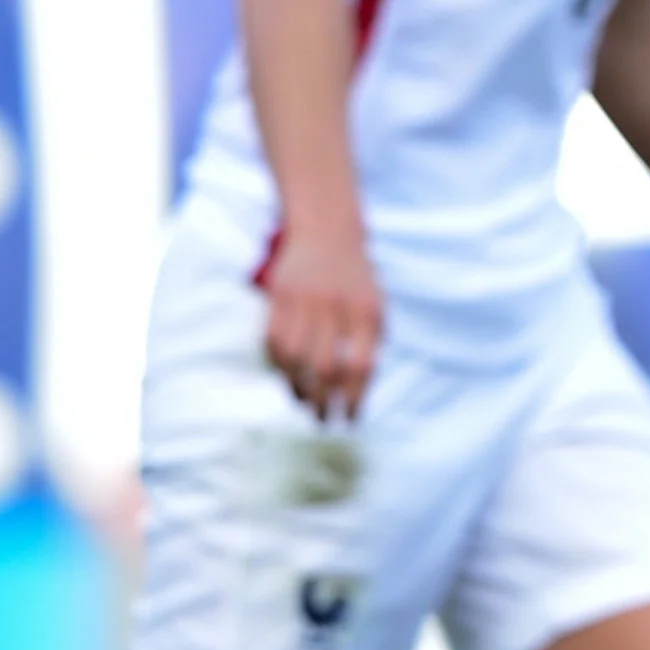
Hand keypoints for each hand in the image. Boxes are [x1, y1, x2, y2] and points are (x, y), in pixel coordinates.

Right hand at [261, 225, 381, 419]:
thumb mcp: (376, 304)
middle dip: (324, 401)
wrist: (328, 230)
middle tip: (323, 419)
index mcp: (367, 311)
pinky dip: (278, 365)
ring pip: (296, 358)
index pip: (361, 365)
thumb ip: (370, 342)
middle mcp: (336, 307)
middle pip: (327, 367)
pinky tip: (286, 377)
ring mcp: (306, 301)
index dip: (355, 397)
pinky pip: (273, 341)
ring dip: (298, 388)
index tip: (351, 418)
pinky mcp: (280, 296)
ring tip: (303, 402)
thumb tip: (357, 389)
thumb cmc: (356, 278)